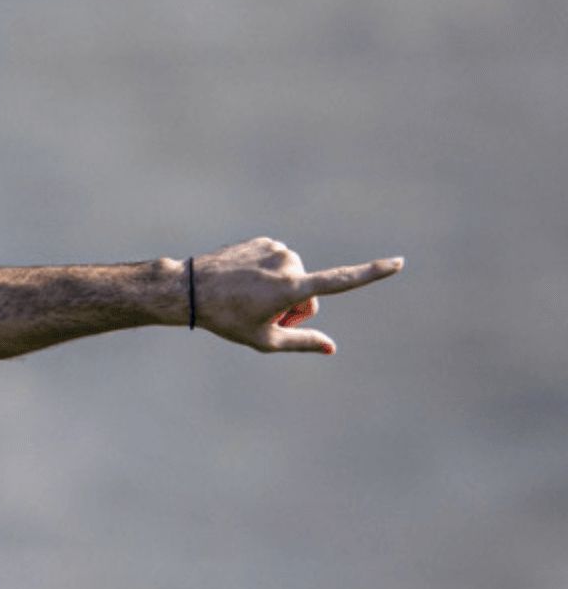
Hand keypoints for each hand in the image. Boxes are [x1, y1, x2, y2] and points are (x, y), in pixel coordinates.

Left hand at [189, 237, 402, 354]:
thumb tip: (331, 347)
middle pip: (310, 292)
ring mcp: (276, 248)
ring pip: (294, 276)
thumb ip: (302, 342)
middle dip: (294, 306)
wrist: (189, 289)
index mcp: (291, 287)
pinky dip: (267, 274)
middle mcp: (289, 263)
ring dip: (280, 289)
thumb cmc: (226, 319)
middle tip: (262, 314)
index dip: (372, 273)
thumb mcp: (264, 340)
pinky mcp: (264, 240)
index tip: (399, 262)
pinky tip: (244, 281)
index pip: (341, 281)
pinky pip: (277, 263)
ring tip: (249, 297)